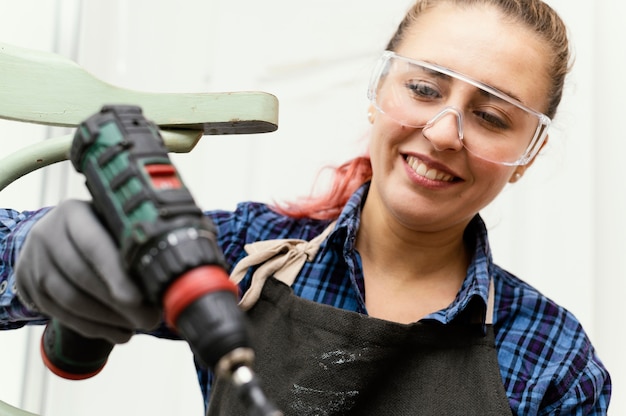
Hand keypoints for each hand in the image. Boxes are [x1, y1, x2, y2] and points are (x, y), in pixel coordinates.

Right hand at [15, 199, 160, 343]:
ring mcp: (35, 264)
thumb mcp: (109, 220)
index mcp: (72, 213)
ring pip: (71, 300)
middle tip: (150, 318)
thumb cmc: (96, 227)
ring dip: (109, 319)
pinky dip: (95, 328)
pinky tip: (120, 334)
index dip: (115, 274)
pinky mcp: (31, 289)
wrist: (51, 236)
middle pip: (82, 277)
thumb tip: (169, 265)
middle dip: (119, 304)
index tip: (138, 298)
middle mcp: (47, 235)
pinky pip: (64, 316)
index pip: (93, 245)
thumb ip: (131, 236)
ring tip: (138, 327)